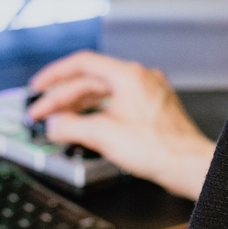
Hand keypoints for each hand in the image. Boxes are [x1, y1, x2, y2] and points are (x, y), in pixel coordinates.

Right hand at [26, 50, 215, 199]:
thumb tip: (53, 124)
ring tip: (60, 122)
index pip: (82, 63)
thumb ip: (71, 126)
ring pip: (105, 92)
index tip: (39, 87)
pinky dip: (98, 112)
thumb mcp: (103, 135)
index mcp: (128, 75)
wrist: (188, 165)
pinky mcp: (152, 108)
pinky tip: (87, 125)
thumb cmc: (159, 148)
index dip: (55, 75)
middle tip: (42, 112)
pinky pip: (117, 103)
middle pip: (92, 80)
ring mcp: (148, 92)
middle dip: (64, 97)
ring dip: (80, 106)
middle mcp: (140, 78)